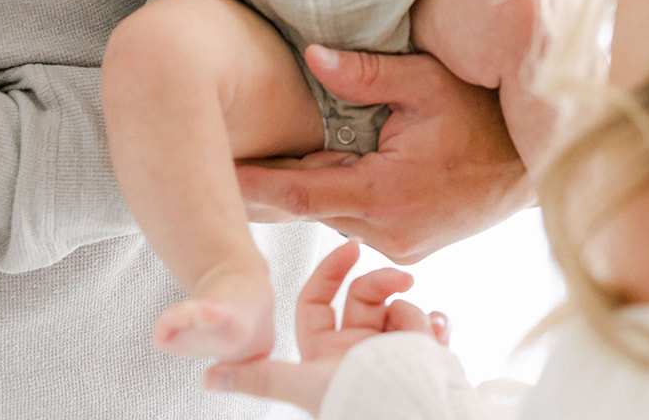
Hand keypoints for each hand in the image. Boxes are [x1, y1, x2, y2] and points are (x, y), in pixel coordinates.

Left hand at [202, 240, 447, 414]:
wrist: (416, 413)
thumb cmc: (357, 401)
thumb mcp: (304, 384)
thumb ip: (259, 376)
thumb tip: (209, 375)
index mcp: (325, 351)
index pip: (319, 299)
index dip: (330, 269)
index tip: (351, 246)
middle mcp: (355, 347)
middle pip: (363, 293)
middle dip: (383, 281)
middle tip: (405, 277)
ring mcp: (389, 348)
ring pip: (396, 304)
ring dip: (410, 313)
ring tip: (424, 333)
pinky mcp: (420, 351)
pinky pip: (426, 320)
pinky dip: (433, 323)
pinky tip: (440, 331)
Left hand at [234, 46, 532, 261]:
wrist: (537, 165)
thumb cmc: (482, 114)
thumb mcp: (425, 82)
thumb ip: (365, 73)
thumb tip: (310, 55)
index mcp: (385, 191)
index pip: (298, 193)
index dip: (252, 184)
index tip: (210, 173)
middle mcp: (388, 230)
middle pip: (309, 207)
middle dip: (267, 187)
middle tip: (214, 161)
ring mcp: (401, 245)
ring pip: (332, 216)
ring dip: (302, 191)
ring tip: (253, 166)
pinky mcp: (410, 247)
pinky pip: (357, 221)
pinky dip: (335, 198)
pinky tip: (315, 173)